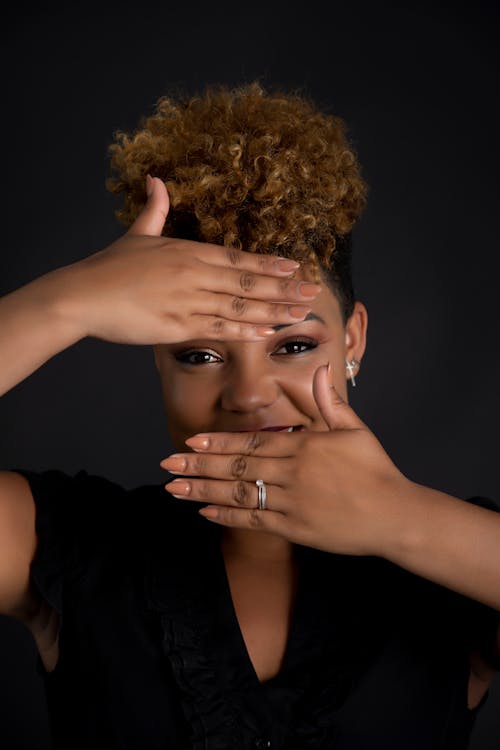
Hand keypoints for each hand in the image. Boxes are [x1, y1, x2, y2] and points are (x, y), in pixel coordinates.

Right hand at [57, 177, 319, 344]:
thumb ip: (154, 208)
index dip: (268, 263)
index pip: (238, 257)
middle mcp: (194, 274)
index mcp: (188, 251)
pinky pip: (219, 328)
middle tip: (313, 291)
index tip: (295, 266)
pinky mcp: (178, 324)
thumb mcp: (136, 233)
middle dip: (284, 288)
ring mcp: (188, 300)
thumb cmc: (108, 267)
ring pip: (240, 306)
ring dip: (273, 310)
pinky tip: (267, 331)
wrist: (82, 295)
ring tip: (300, 313)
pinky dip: (246, 330)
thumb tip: (156, 179)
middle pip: (248, 282)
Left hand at [161, 364, 410, 557]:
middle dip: (199, 464)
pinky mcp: (296, 528)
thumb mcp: (354, 429)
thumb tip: (319, 368)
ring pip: (239, 493)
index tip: (192, 440)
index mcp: (304, 446)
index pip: (252, 441)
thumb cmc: (376, 469)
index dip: (219, 441)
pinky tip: (204, 511)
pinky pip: (255, 521)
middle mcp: (293, 473)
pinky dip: (228, 516)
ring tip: (174, 488)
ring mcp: (292, 502)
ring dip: (204, 490)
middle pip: (238, 466)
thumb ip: (328, 401)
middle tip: (167, 463)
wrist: (395, 514)